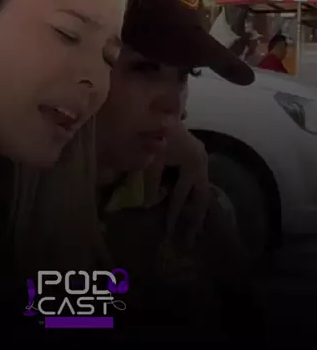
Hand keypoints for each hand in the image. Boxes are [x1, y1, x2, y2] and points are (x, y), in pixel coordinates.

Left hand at [146, 124, 211, 248]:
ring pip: (201, 190)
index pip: (182, 197)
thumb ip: (150, 185)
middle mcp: (202, 162)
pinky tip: (191, 206)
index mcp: (194, 164)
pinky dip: (192, 195)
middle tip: (191, 240)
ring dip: (196, 208)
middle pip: (201, 197)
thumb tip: (147, 207)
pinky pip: (196, 182)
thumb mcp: (151, 161)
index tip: (168, 234)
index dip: (174, 216)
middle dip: (195, 218)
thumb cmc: (156, 134)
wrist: (159, 109)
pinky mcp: (195, 157)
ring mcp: (201, 159)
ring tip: (194, 228)